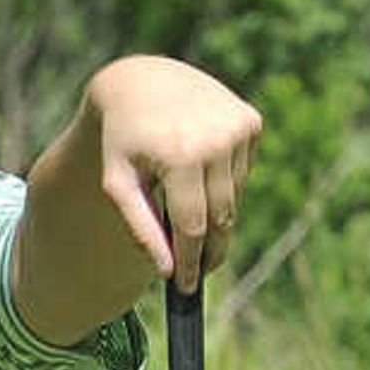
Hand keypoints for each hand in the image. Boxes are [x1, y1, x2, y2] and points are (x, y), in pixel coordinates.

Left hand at [86, 57, 263, 289]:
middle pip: (220, 216)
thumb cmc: (122, 141)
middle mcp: (216, 140)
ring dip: (214, 214)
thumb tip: (167, 270)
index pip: (193, 226)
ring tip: (189, 216)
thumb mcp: (118, 185)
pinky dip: (222, 183)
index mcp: (180, 157)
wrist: (142, 82)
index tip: (188, 287)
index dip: (192, 261)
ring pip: (233, 197)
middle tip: (200, 273)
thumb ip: (141, 228)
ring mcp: (238, 128)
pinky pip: (241, 172)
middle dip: (210, 250)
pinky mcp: (251, 122)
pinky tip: (198, 171)